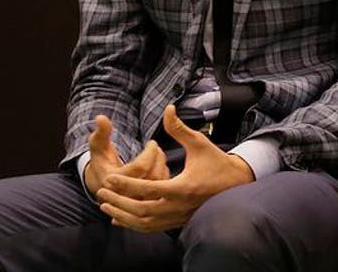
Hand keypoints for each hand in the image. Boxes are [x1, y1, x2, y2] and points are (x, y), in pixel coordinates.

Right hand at [83, 115, 170, 196]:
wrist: (101, 186)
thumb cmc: (101, 161)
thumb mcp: (97, 146)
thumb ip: (101, 133)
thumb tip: (101, 117)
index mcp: (113, 180)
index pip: (140, 168)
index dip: (150, 153)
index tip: (152, 142)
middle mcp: (126, 194)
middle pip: (153, 176)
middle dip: (158, 158)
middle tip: (156, 147)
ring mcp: (136, 200)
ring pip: (160, 185)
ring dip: (163, 166)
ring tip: (158, 154)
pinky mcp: (145, 204)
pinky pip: (162, 192)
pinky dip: (163, 176)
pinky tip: (159, 166)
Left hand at [96, 105, 255, 232]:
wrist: (237, 184)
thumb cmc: (216, 162)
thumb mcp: (199, 143)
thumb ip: (179, 129)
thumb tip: (167, 108)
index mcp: (183, 188)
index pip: (149, 189)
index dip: (126, 185)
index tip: (108, 179)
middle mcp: (180, 206)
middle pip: (143, 210)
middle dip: (119, 202)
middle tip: (101, 192)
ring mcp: (180, 217)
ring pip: (146, 224)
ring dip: (123, 216)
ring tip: (105, 206)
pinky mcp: (179, 221)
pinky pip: (153, 228)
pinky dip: (134, 225)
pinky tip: (118, 219)